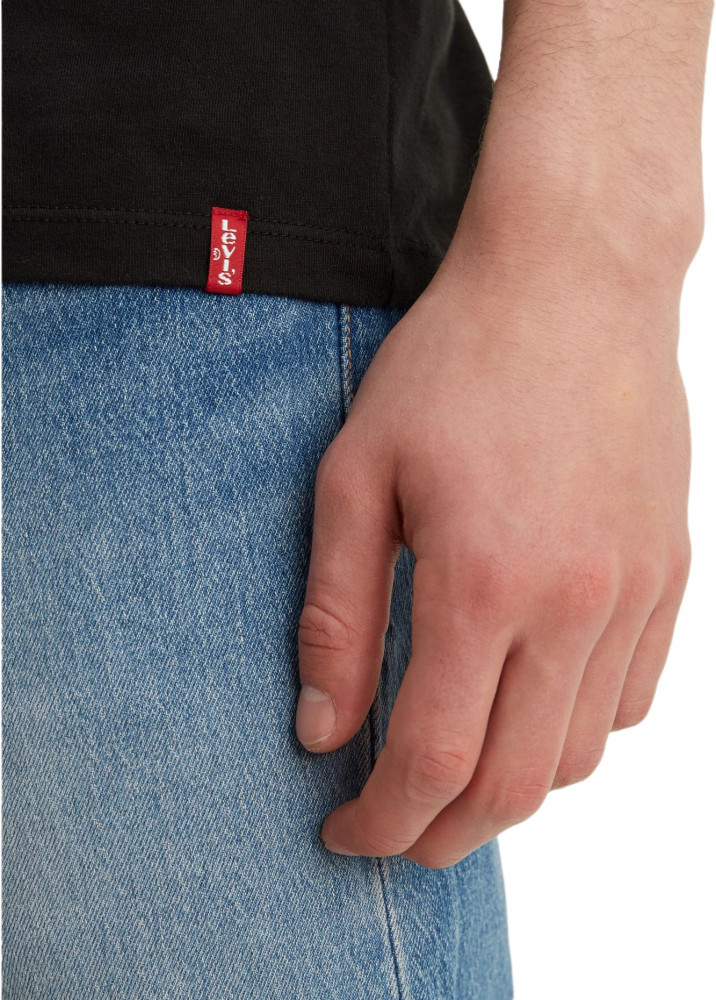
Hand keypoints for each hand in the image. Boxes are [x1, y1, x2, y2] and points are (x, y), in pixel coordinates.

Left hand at [295, 245, 691, 868]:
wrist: (572, 283)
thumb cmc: (455, 365)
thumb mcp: (358, 476)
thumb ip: (338, 615)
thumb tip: (322, 728)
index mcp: (486, 580)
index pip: (434, 758)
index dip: (382, 818)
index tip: (344, 831)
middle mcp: (577, 603)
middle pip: (515, 784)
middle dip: (444, 832)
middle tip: (395, 831)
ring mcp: (636, 592)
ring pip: (577, 754)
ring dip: (509, 787)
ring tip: (454, 768)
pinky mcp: (669, 573)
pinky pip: (632, 698)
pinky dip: (573, 732)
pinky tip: (529, 704)